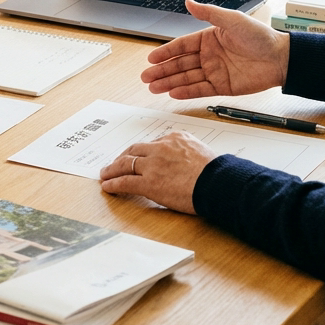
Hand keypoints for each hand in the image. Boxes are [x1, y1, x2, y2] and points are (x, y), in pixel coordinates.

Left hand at [98, 132, 218, 214]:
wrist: (218, 183)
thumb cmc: (216, 172)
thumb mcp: (202, 152)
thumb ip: (188, 153)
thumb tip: (186, 162)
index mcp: (175, 138)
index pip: (152, 143)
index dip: (141, 152)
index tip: (137, 156)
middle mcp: (161, 148)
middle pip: (134, 150)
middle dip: (123, 157)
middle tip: (115, 163)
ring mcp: (153, 165)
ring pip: (125, 163)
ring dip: (112, 169)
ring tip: (105, 174)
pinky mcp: (149, 183)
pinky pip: (125, 181)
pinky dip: (113, 183)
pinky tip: (108, 186)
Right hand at [141, 0, 289, 98]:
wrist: (281, 58)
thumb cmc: (260, 36)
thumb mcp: (231, 20)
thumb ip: (208, 13)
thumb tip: (188, 2)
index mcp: (209, 38)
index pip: (182, 46)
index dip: (166, 52)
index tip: (151, 58)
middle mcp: (209, 55)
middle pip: (180, 64)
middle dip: (162, 70)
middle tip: (146, 77)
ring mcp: (215, 71)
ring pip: (186, 78)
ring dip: (169, 82)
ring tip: (153, 88)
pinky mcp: (223, 87)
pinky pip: (200, 89)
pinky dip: (186, 92)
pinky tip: (173, 93)